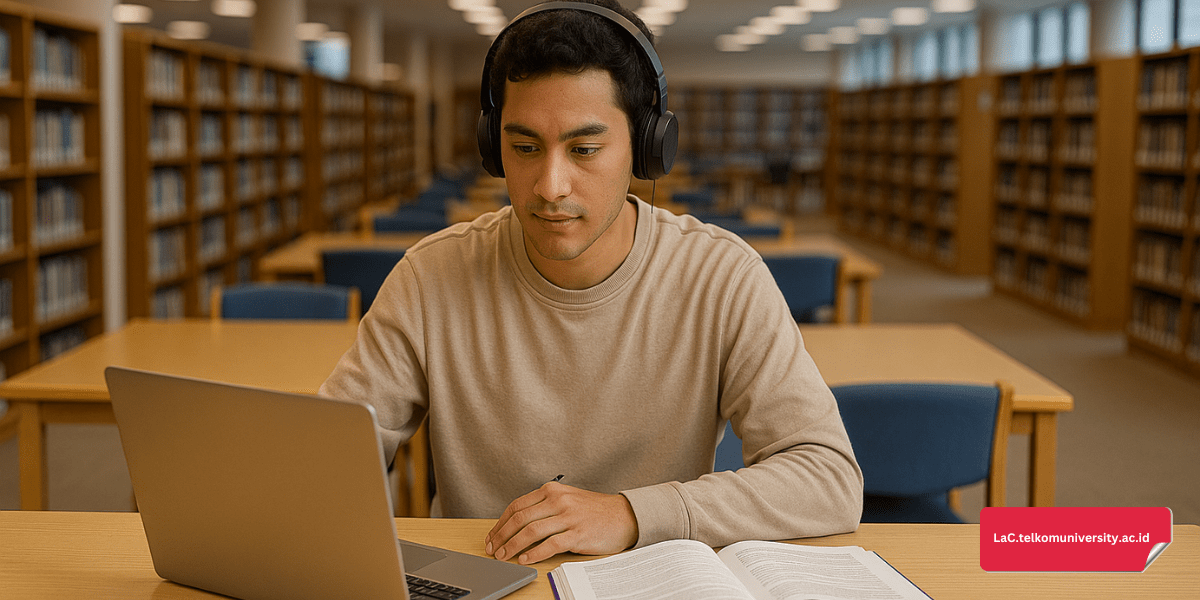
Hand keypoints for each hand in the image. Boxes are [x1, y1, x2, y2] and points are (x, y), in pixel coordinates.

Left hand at [484, 481, 638, 564]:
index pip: (516, 506)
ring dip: (512, 546)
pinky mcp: (578, 534)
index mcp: (552, 490)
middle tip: (493, 549)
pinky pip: (549, 545)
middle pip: (519, 519)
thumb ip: (544, 507)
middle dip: (501, 536)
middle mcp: (558, 500)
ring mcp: (568, 517)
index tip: (492, 536)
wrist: (624, 516)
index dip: (500, 523)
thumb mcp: (567, 500)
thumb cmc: (594, 510)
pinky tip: (525, 559)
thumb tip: (516, 526)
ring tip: (503, 556)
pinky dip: (534, 554)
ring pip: (530, 532)